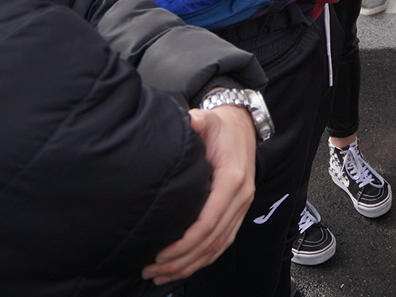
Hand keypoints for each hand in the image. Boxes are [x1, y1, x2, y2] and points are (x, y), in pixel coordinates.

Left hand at [143, 105, 255, 282]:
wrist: (243, 124)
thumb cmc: (223, 126)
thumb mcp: (209, 120)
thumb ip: (199, 121)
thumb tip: (190, 121)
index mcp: (232, 181)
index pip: (208, 223)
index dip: (184, 244)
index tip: (160, 254)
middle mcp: (240, 197)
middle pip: (212, 241)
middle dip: (182, 260)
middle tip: (153, 270)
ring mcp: (242, 205)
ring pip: (219, 246)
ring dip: (191, 264)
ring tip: (163, 275)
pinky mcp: (238, 210)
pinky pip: (224, 241)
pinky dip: (205, 258)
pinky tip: (186, 266)